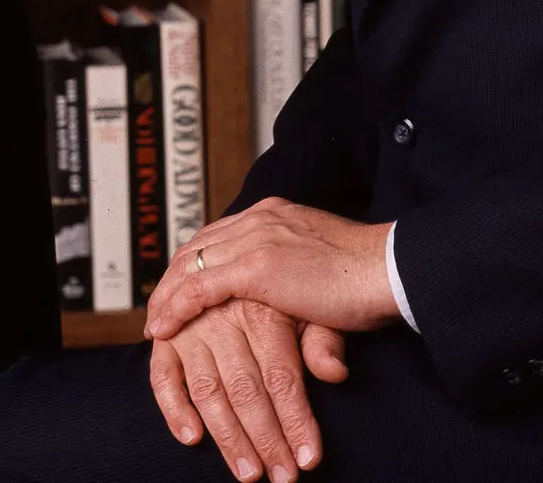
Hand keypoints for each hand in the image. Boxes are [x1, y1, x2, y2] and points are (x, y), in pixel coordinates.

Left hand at [145, 199, 399, 343]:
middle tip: (158, 311)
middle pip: (198, 246)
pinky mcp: (256, 268)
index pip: (218, 235)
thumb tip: (291, 310)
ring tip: (154, 326)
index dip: (194, 264)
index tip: (180, 289)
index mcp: (274, 213)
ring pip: (191, 265)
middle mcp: (259, 217)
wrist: (388, 270)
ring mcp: (256, 238)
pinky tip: (163, 329)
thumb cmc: (367, 279)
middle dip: (173, 279)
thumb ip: (296, 287)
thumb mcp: (321, 273)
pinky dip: (177, 307)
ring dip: (167, 296)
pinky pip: (200, 287)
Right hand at [147, 300, 345, 481]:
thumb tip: (333, 373)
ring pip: (208, 389)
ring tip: (248, 471)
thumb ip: (324, 340)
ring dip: (227, 436)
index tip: (308, 458)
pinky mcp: (169, 336)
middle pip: (246, 389)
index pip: (281, 376)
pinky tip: (192, 436)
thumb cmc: (293, 285)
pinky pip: (163, 375)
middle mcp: (224, 315)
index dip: (296, 420)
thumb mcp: (316, 304)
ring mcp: (192, 326)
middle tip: (282, 476)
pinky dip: (173, 407)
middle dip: (266, 439)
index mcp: (263, 308)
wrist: (257, 244)